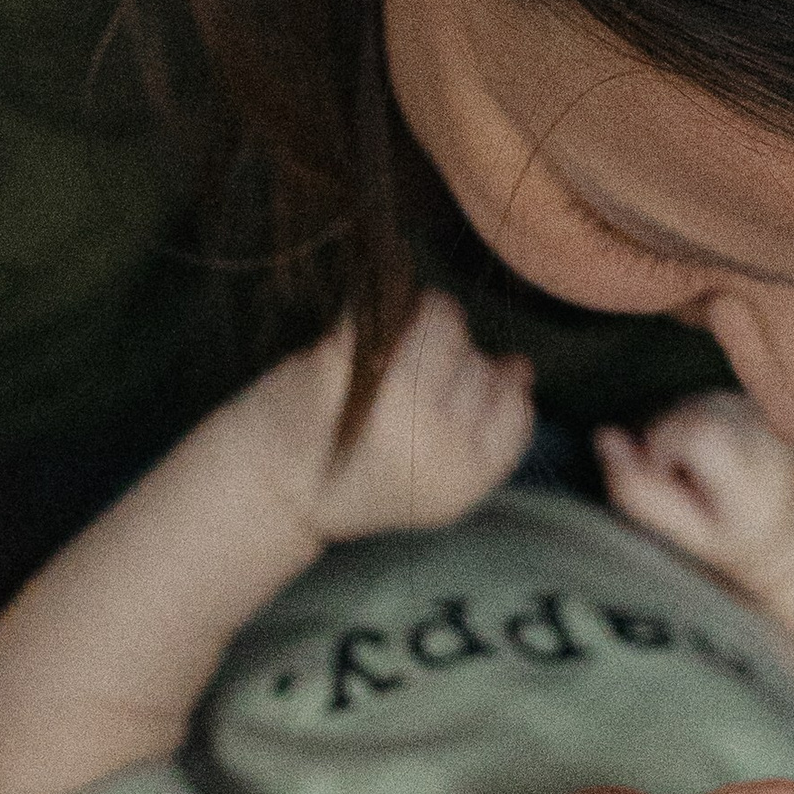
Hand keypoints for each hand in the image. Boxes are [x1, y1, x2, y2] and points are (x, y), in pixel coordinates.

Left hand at [257, 296, 534, 541]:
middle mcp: (438, 441)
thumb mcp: (436, 484)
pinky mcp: (358, 359)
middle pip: (486, 370)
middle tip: (411, 388)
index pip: (517, 413)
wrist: (271, 485)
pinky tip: (376, 337)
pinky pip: (410, 309)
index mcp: (462, 480)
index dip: (494, 397)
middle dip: (458, 369)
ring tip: (395, 357)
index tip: (457, 402)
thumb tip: (521, 369)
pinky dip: (399, 310)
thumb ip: (487, 434)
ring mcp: (398, 397)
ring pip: (451, 328)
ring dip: (431, 332)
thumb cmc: (356, 481)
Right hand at [595, 391, 793, 594]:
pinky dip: (705, 427)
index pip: (670, 429)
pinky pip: (712, 402)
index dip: (660, 458)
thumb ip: (640, 490)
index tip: (683, 492)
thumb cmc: (743, 545)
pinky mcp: (766, 403)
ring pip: (692, 403)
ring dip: (686, 436)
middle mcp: (759, 421)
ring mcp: (766, 408)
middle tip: (698, 490)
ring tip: (714, 478)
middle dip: (671, 446)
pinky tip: (725, 460)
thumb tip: (604, 436)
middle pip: (680, 412)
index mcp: (743, 457)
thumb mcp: (688, 534)